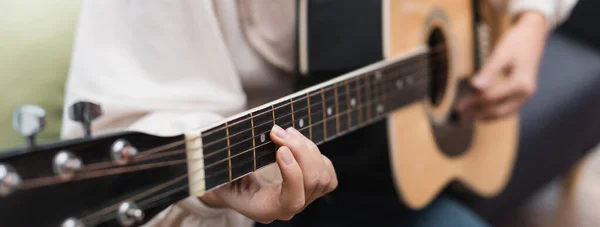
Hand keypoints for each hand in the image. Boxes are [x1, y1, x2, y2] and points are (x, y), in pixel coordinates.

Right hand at [199, 125, 337, 222]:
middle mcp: (287, 208)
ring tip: (286, 132)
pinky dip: (318, 155)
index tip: (280, 148)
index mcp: (265, 209)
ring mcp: (303, 199)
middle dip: (300, 150)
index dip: (292, 174)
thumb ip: (219, 168)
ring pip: (322, 175)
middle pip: (313, 182)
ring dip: (307, 148)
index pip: (292, 201)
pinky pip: (328, 174)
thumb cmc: (220, 178)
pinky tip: (298, 143)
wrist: (230, 184)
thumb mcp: (216, 174)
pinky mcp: (312, 188)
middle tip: (278, 130)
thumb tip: (211, 149)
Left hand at [457, 11, 547, 120]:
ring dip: (485, 116)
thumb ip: (488, 72)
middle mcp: (526, 93)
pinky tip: (481, 113)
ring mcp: (526, 95)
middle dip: (478, 114)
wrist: (533, 33)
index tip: (459, 106)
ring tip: (468, 118)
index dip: (473, 103)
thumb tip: (475, 87)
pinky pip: (508, 109)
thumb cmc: (516, 41)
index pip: (492, 97)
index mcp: (521, 83)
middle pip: (499, 110)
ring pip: (504, 113)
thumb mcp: (501, 54)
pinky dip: (494, 112)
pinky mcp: (523, 94)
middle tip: (460, 117)